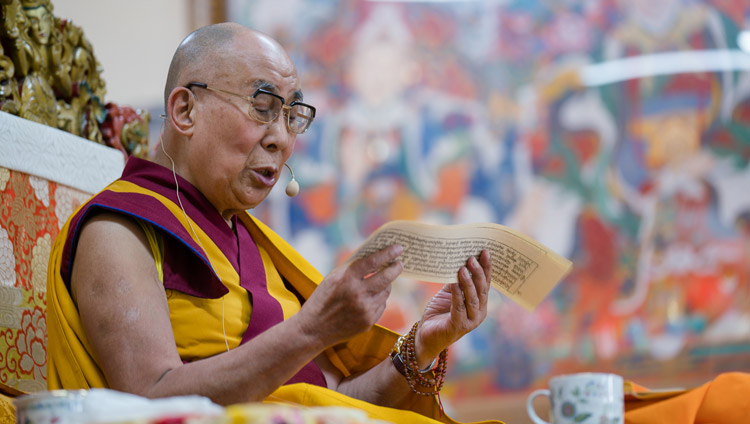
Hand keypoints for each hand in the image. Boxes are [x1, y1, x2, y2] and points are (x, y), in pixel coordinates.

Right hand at [296, 244, 403, 347]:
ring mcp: (364, 309)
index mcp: (346, 278)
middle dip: (396, 268)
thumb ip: (353, 267)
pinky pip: (381, 305)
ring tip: (380, 282)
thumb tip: (377, 255)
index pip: (374, 261)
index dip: (388, 253)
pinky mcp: (368, 322)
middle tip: (399, 263)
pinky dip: (378, 299)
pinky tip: (369, 299)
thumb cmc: (323, 298)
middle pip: (387, 277)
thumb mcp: (334, 277)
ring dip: (385, 285)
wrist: (313, 329)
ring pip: (386, 292)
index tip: (398, 248)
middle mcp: (357, 293)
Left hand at [414, 250, 491, 365]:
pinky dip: (457, 295)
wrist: (426, 335)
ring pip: (472, 299)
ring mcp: (470, 321)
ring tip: (463, 268)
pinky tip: (454, 284)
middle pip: (482, 290)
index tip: (485, 252)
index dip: (486, 268)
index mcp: (479, 303)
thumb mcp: (449, 293)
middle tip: (472, 258)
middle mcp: (478, 312)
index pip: (485, 283)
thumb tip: (460, 260)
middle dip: (478, 273)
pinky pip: (459, 308)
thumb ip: (456, 281)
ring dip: (468, 282)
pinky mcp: (457, 326)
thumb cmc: (439, 313)